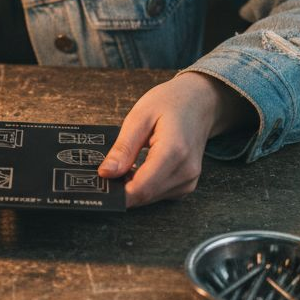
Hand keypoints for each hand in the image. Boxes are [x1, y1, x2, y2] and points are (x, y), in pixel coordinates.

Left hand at [97, 71, 252, 207]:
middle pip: (145, 196)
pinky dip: (145, 185)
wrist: (200, 101)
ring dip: (133, 186)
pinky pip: (159, 194)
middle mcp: (186, 171)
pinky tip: (139, 168)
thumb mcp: (139, 117)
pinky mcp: (187, 184)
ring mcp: (189, 180)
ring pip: (151, 197)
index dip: (117, 192)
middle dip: (122, 188)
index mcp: (174, 152)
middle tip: (106, 171)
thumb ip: (123, 148)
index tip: (100, 185)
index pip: (142, 188)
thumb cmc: (171, 102)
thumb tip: (106, 173)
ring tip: (125, 163)